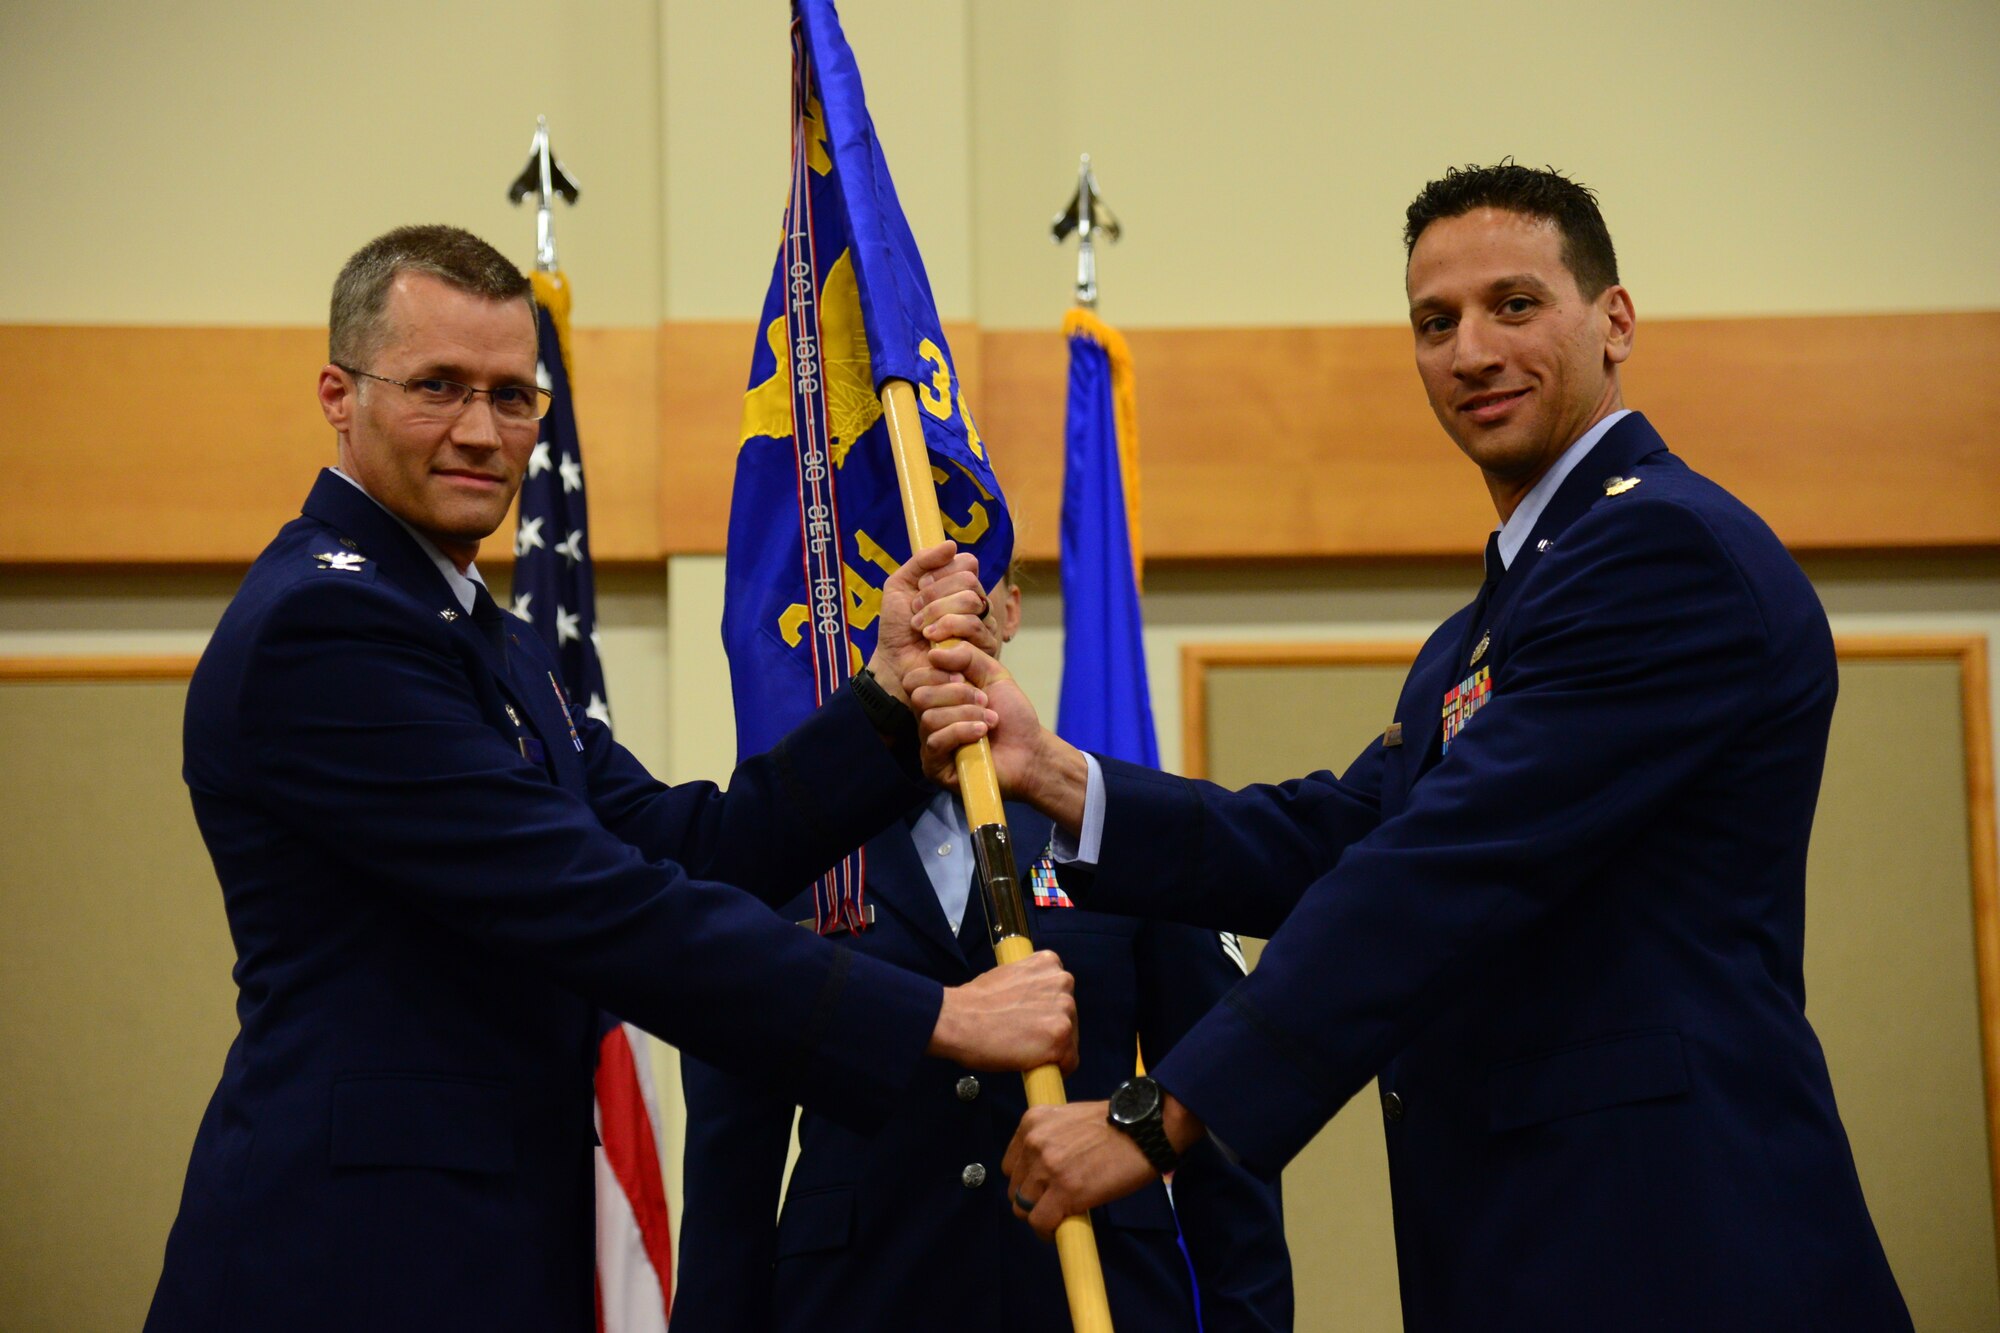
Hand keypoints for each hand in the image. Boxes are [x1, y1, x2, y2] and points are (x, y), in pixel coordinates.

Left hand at [865, 542, 993, 706]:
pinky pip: (974, 626)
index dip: (941, 573)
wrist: (894, 663)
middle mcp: (976, 603)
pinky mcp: (985, 647)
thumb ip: (922, 561)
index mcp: (959, 586)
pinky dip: (946, 629)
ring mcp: (983, 625)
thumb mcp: (899, 585)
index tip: (919, 587)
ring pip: (972, 602)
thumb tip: (952, 544)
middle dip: (935, 595)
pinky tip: (931, 640)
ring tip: (921, 629)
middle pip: (969, 581)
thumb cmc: (897, 627)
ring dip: (938, 613)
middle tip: (915, 612)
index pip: (967, 563)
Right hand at [903, 642, 1089, 831]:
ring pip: (929, 718)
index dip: (937, 673)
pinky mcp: (934, 767)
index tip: (964, 678)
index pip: (913, 679)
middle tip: (984, 701)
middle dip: (956, 694)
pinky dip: (962, 731)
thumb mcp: (993, 674)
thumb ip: (967, 656)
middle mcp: (927, 720)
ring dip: (966, 714)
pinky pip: (936, 741)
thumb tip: (934, 653)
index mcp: (937, 697)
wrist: (1030, 750)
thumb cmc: (1011, 715)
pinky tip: (982, 734)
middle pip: (919, 696)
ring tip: (990, 721)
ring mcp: (929, 745)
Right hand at [928, 949, 1078, 1075]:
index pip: (1061, 993)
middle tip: (1025, 1037)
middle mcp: (1062, 982)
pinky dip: (1056, 1069)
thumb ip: (1030, 985)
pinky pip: (1070, 1062)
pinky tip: (1034, 1065)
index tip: (1033, 1021)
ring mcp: (1063, 1011)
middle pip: (1070, 1016)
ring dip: (1053, 1049)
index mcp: (1049, 963)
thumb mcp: (1009, 975)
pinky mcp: (1059, 1038)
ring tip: (1025, 1050)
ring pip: (1070, 1039)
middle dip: (1051, 1029)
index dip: (1047, 1011)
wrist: (958, 1020)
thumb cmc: (975, 1001)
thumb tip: (1035, 1004)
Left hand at [1001, 1103, 1156, 1240]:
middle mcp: (1033, 1142)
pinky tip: (1063, 1228)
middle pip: (1015, 1188)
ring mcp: (1047, 1167)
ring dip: (1041, 1216)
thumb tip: (1043, 1170)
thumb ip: (1051, 1139)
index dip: (1027, 1181)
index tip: (1042, 1189)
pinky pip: (1041, 1223)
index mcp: (1032, 1122)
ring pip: (1024, 1209)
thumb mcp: (1070, 1119)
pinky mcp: (1065, 1191)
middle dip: (1033, 1200)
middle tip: (1056, 1204)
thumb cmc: (1116, 1123)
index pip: (1011, 1166)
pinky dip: (1049, 1232)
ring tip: (1062, 1216)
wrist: (1145, 1128)